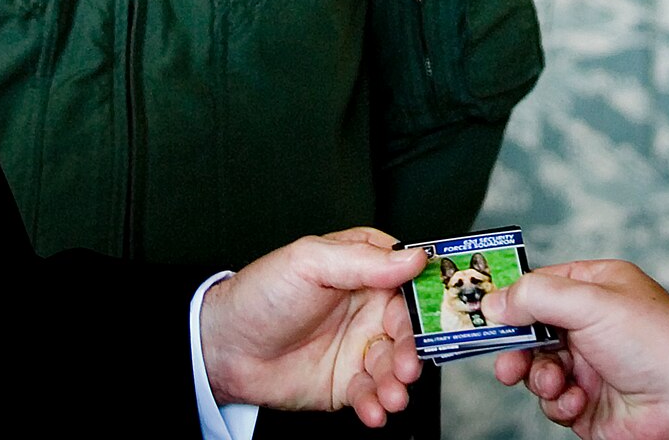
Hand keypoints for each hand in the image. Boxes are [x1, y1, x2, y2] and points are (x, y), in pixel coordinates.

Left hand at [200, 227, 428, 426]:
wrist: (225, 348)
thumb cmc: (262, 293)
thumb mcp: (308, 262)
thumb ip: (362, 260)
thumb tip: (414, 257)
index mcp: (365, 270)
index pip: (411, 280)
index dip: (429, 297)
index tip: (444, 315)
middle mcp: (369, 309)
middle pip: (409, 328)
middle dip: (413, 349)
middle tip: (406, 366)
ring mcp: (359, 347)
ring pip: (394, 365)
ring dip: (397, 382)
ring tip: (390, 395)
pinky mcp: (347, 382)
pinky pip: (372, 394)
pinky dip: (376, 405)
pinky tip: (372, 410)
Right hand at [481, 260, 668, 439]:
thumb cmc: (653, 339)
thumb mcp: (590, 302)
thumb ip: (537, 297)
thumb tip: (495, 302)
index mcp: (594, 289)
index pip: (539, 286)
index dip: (510, 299)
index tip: (484, 311)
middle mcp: (589, 326)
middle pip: (530, 331)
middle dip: (515, 346)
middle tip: (505, 357)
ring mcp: (588, 365)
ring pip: (536, 368)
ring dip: (538, 376)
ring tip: (551, 381)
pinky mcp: (587, 402)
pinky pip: (553, 401)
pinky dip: (558, 402)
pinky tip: (575, 400)